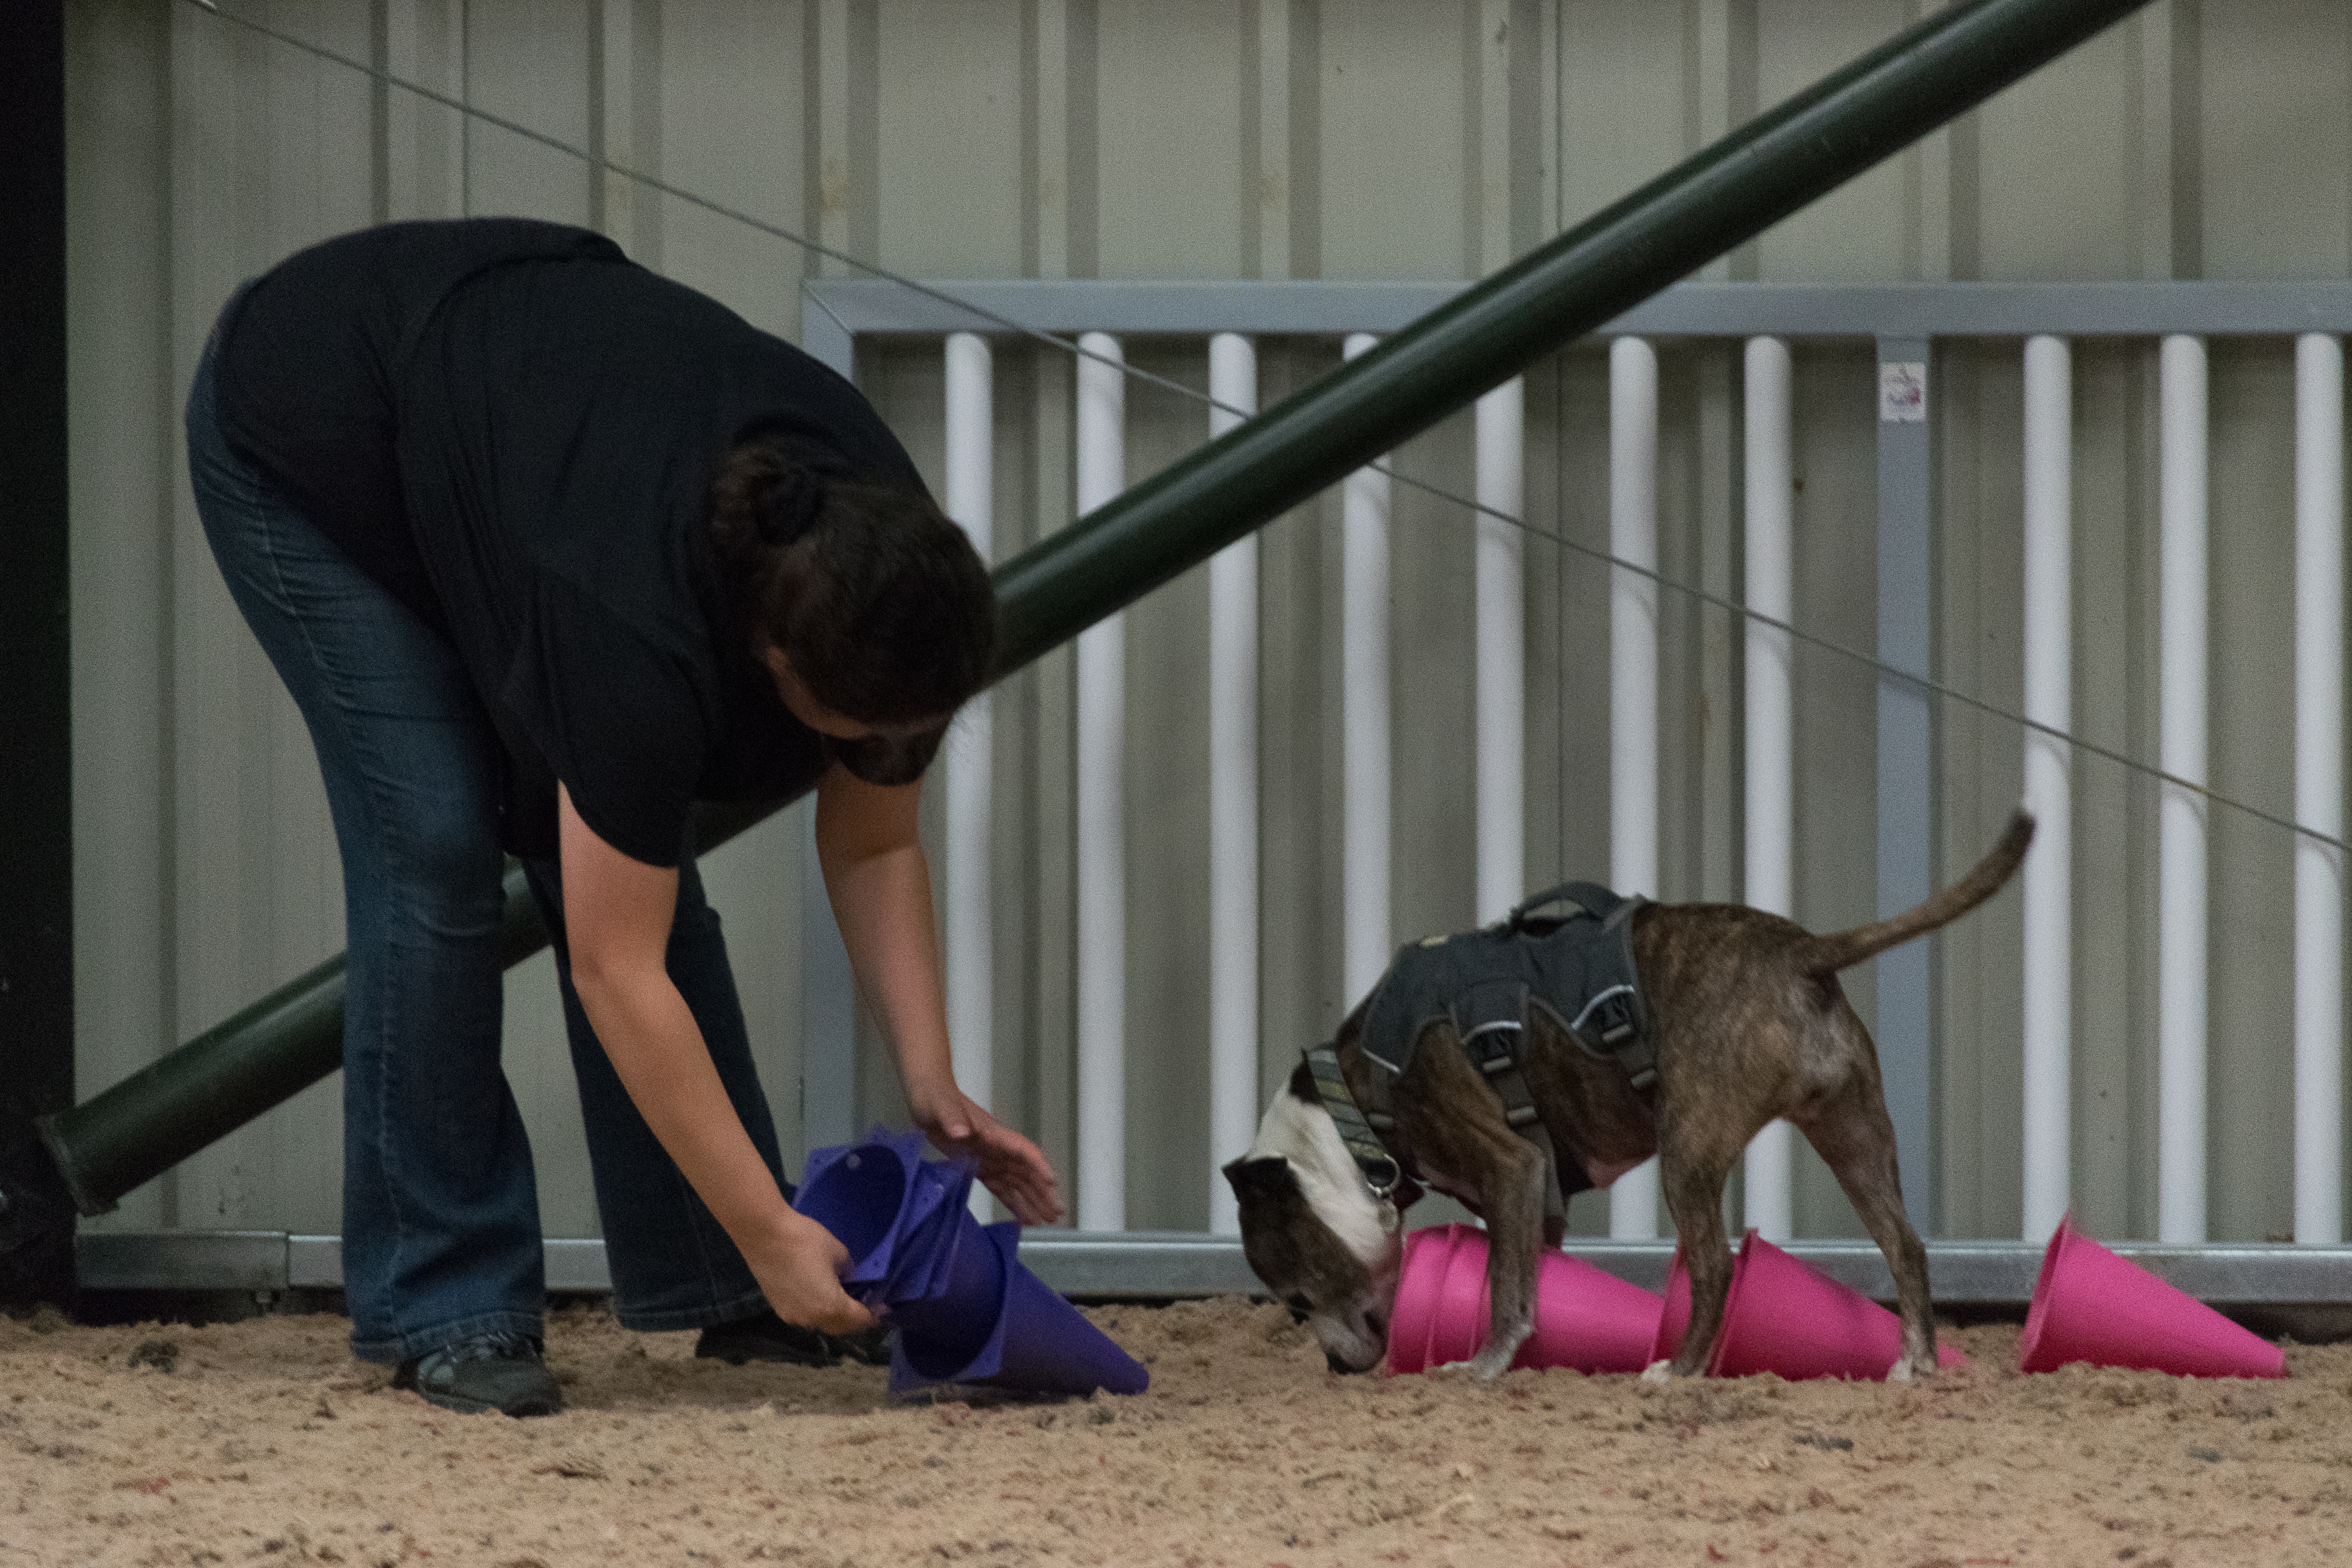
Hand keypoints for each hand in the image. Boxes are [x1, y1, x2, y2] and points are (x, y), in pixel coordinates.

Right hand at [743, 1212, 876, 1336]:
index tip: (882, 1308)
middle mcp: (811, 1319)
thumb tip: (847, 1277)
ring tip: (842, 1299)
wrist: (764, 1235)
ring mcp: (792, 1316)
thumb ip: (848, 1270)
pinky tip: (819, 1295)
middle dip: (853, 1320)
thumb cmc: (805, 1240)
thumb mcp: (838, 1251)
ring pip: (819, 1323)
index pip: (858, 1319)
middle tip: (864, 1305)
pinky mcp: (778, 1308)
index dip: (873, 1314)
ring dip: (833, 1316)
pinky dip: (815, 1310)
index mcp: (831, 1307)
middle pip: (839, 1327)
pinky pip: (804, 1315)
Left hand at [907, 1082, 1064, 1225]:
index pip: (1022, 1149)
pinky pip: (1001, 1188)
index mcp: (992, 1132)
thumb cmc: (936, 1097)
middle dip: (1043, 1190)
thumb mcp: (941, 1106)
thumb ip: (952, 1118)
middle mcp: (996, 1147)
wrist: (926, 1097)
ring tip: (1047, 1219)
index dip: (1038, 1165)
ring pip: (1018, 1182)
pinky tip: (1022, 1216)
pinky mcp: (978, 1167)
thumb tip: (961, 1130)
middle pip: (1026, 1171)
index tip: (1050, 1181)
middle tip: (1056, 1211)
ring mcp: (990, 1158)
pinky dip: (1013, 1202)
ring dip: (1033, 1199)